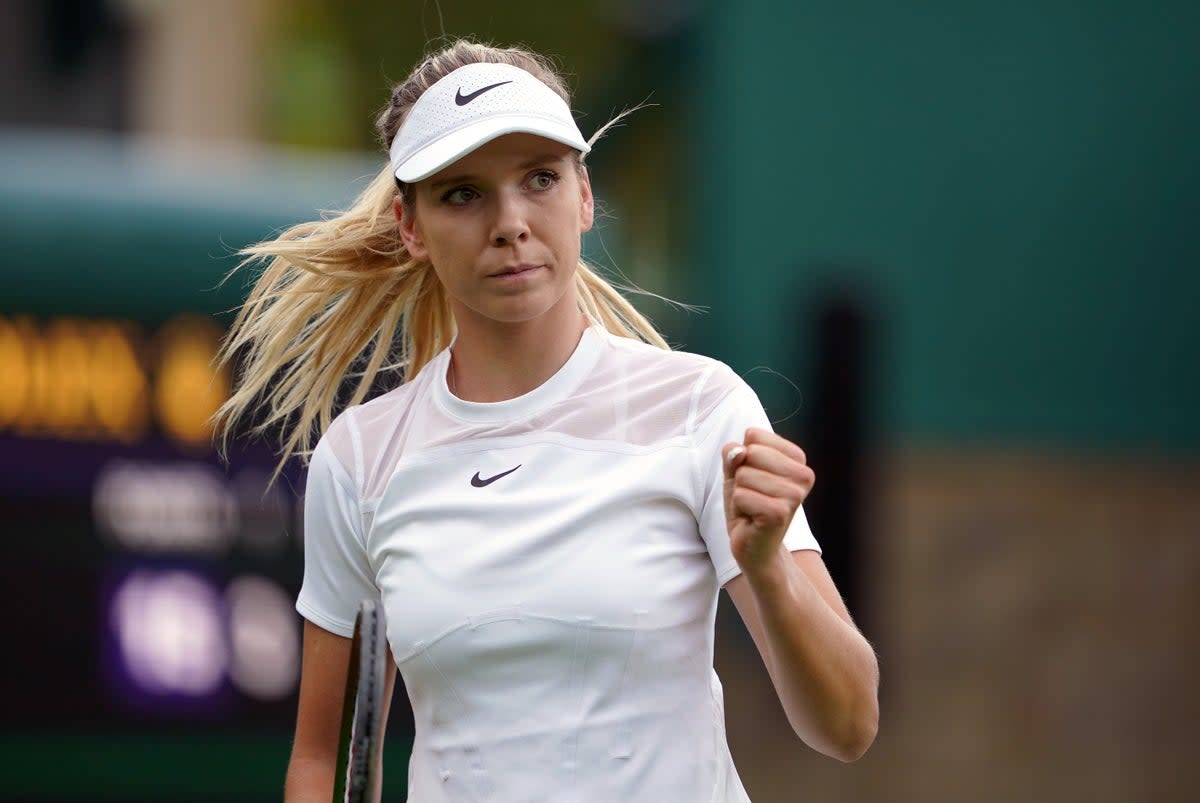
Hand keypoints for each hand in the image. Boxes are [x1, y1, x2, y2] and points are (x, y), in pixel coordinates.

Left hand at [722, 428, 814, 573]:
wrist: (755, 547)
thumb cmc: (748, 506)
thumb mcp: (736, 473)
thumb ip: (733, 455)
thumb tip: (738, 450)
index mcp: (798, 458)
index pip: (753, 435)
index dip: (743, 458)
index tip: (754, 480)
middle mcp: (804, 474)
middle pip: (749, 452)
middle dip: (740, 476)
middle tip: (752, 496)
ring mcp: (794, 494)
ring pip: (743, 474)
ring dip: (739, 494)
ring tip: (753, 508)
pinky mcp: (780, 513)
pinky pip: (740, 495)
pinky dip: (739, 508)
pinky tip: (752, 519)